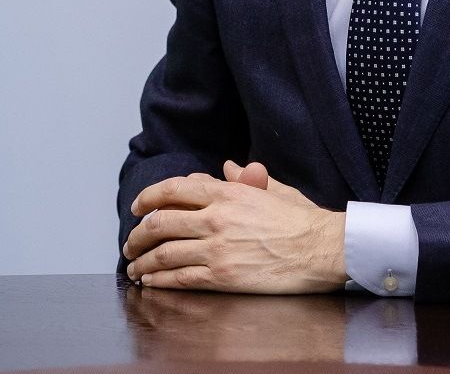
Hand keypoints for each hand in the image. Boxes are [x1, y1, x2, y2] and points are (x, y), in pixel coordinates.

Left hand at [124, 162, 346, 292]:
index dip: (148, 198)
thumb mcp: (272, 189)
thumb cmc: (300, 220)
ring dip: (142, 261)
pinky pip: (180, 278)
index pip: (173, 190)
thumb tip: (228, 166)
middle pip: (160, 223)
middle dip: (137, 235)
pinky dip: (159, 280)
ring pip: (164, 252)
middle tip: (129, 244)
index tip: (137, 207)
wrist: (320, 249)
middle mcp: (216, 218)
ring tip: (133, 267)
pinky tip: (151, 282)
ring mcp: (217, 248)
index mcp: (226, 193)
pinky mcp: (222, 276)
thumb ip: (244, 179)